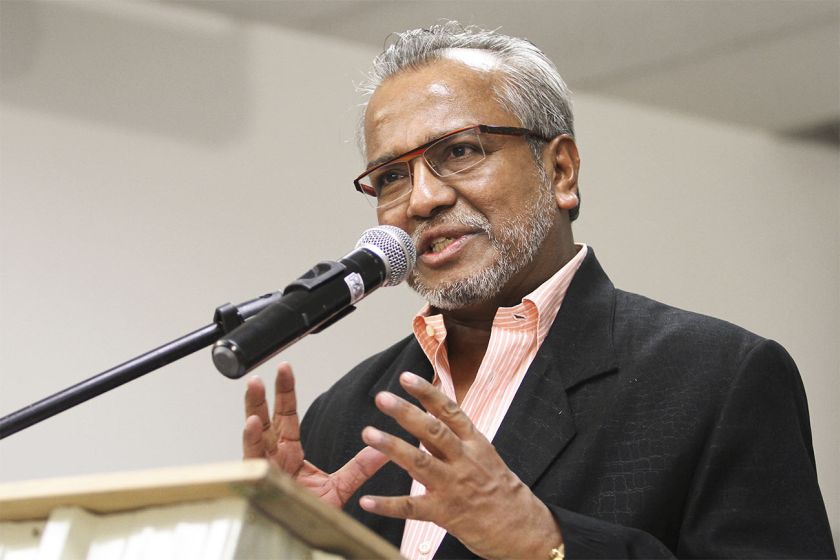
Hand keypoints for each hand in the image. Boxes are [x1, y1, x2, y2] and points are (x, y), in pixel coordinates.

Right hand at [243, 362, 387, 507]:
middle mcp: (274, 458)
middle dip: (266, 394)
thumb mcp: (339, 487)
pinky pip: (252, 460)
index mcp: (289, 453)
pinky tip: (252, 424)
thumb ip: (358, 467)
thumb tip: (382, 448)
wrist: (305, 541)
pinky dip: (251, 442)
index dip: (286, 392)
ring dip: (253, 409)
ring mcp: (265, 469)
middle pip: (267, 419)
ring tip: (255, 386)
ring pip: (254, 435)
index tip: (285, 369)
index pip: (287, 416)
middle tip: (269, 370)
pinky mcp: (260, 483)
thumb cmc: (311, 515)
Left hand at [358, 372, 562, 558]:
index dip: (427, 393)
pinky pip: (411, 508)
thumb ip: (453, 440)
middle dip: (405, 413)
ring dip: (392, 447)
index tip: (406, 377)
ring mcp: (454, 486)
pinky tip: (367, 500)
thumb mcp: (484, 456)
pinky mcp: (444, 513)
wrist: (522, 528)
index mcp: (474, 443)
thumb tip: (425, 419)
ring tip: (369, 433)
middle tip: (382, 398)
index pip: (449, 411)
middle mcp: (464, 460)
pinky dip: (388, 504)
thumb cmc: (500, 489)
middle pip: (432, 431)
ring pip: (419, 462)